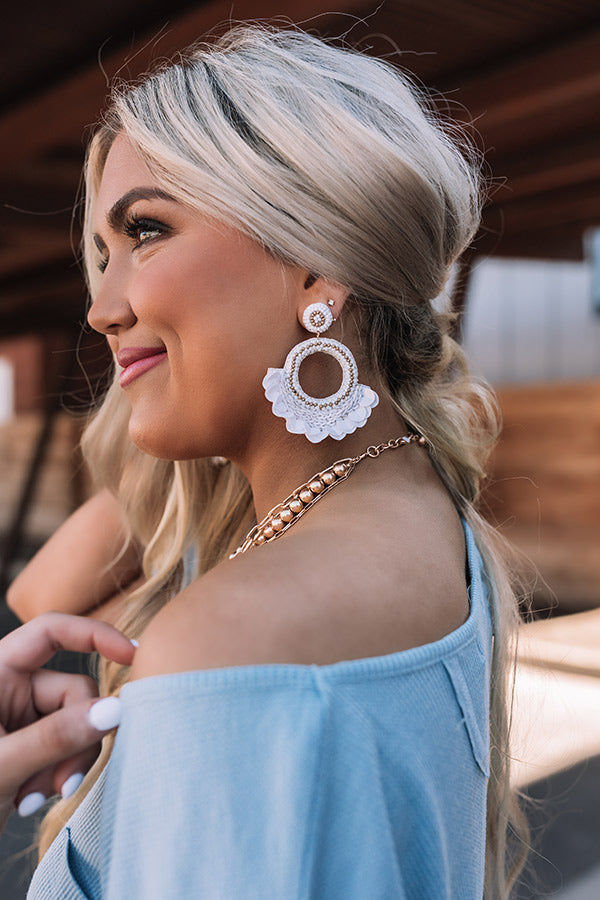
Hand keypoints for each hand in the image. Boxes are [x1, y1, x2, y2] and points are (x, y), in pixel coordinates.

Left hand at [0, 612, 135, 831]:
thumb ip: (56, 737)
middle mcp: (10, 687)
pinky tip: (34, 802)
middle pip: (74, 689)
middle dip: (78, 736)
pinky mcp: (30, 746)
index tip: (132, 656)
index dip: (95, 635)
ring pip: (77, 722)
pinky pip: (67, 746)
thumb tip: (115, 710)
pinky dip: (59, 774)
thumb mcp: (2, 764)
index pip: (51, 631)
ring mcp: (21, 717)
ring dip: (68, 763)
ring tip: (38, 800)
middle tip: (66, 782)